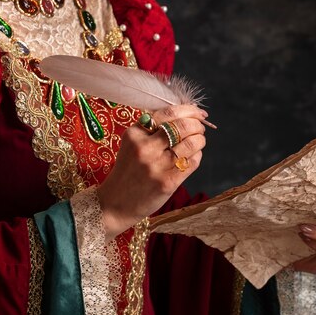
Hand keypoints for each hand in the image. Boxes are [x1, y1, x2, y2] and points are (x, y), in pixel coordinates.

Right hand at [97, 105, 207, 241]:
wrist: (115, 203)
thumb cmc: (128, 172)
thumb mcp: (132, 144)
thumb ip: (152, 129)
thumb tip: (185, 115)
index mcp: (134, 134)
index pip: (168, 113)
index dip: (188, 110)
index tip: (198, 113)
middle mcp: (145, 148)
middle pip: (182, 126)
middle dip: (197, 124)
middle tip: (200, 127)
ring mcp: (157, 166)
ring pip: (191, 143)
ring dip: (200, 140)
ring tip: (198, 141)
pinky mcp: (168, 182)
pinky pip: (192, 162)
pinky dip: (197, 155)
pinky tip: (193, 156)